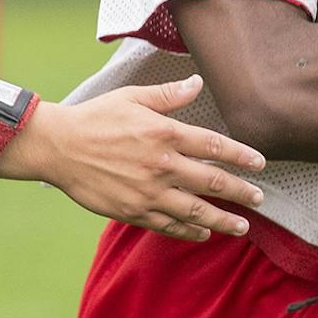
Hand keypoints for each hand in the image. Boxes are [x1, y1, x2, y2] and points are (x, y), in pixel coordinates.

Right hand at [0, 74, 267, 241]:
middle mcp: (161, 165)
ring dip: (223, 220)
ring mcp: (148, 192)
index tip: (260, 164)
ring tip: (242, 227)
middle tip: (259, 200)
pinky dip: (189, 231)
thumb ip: (168, 95)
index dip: (241, 156)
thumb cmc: (94, 118)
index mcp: (163, 133)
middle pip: (213, 182)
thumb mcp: (131, 97)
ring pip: (195, 210)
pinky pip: (168, 225)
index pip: (213, 146)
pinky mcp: (132, 210)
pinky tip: (203, 233)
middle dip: (241, 193)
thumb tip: (197, 83)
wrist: (57, 147)